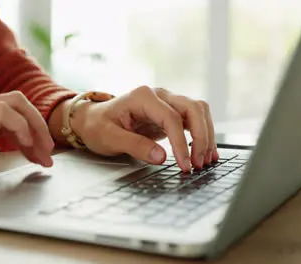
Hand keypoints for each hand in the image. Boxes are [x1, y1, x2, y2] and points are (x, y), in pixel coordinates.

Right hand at [0, 85, 52, 194]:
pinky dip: (26, 134)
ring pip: (22, 107)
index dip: (22, 127)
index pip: (4, 107)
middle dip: (36, 126)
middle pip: (17, 103)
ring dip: (37, 132)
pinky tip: (26, 150)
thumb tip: (10, 143)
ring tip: (43, 155)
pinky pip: (17, 119)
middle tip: (45, 150)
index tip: (31, 148)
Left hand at [70, 86, 218, 170]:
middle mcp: (159, 95)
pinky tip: (206, 152)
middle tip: (198, 164)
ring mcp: (167, 102)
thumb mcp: (109, 138)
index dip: (181, 143)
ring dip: (206, 135)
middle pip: (192, 109)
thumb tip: (161, 157)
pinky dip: (203, 134)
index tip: (184, 164)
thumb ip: (135, 146)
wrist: (93, 120)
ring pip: (198, 112)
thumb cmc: (98, 126)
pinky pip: (194, 119)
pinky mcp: (171, 113)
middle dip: (201, 137)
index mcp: (143, 96)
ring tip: (205, 160)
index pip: (171, 118)